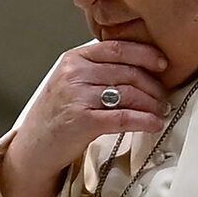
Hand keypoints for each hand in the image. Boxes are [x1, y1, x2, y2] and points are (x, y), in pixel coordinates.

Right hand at [0, 40, 168, 196]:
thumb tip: (139, 69)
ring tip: (161, 112)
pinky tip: (154, 124)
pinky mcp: (83, 121)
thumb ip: (97, 70)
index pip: (117, 48)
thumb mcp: (71, 82)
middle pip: (127, 72)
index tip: (163, 63)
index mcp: (74, 58)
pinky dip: (144, 120)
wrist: (34, 148)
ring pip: (129, 94)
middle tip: (164, 97)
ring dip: (152, 104)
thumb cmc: (55, 116)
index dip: (145, 54)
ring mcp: (78, 96)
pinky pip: (123, 117)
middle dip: (153, 85)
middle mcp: (74, 73)